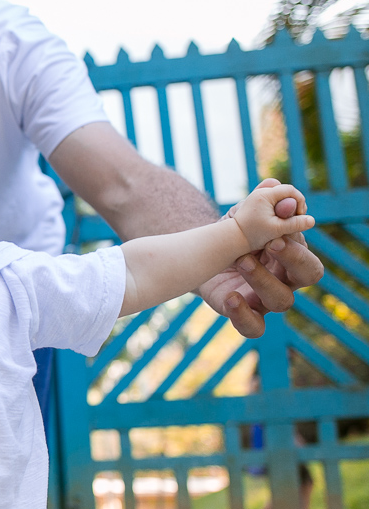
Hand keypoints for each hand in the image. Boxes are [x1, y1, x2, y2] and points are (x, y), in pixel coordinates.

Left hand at [199, 178, 324, 337]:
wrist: (200, 260)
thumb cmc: (231, 237)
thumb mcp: (241, 217)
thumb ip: (257, 202)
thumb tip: (272, 181)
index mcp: (291, 254)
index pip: (307, 253)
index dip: (296, 246)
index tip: (277, 235)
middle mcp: (286, 278)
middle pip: (309, 276)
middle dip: (294, 259)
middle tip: (272, 244)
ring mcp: (266, 298)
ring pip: (282, 301)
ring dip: (263, 279)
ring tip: (241, 260)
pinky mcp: (244, 313)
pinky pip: (254, 326)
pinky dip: (244, 315)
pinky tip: (231, 297)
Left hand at [231, 182, 313, 250]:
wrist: (231, 238)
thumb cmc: (253, 235)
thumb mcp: (277, 230)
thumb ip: (295, 224)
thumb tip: (312, 220)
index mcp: (265, 195)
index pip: (290, 190)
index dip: (299, 202)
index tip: (300, 216)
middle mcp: (260, 193)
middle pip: (285, 192)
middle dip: (294, 204)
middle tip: (296, 219)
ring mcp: (256, 197)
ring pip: (279, 197)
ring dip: (286, 207)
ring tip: (288, 222)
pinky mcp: (255, 204)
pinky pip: (272, 202)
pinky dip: (278, 209)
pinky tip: (279, 222)